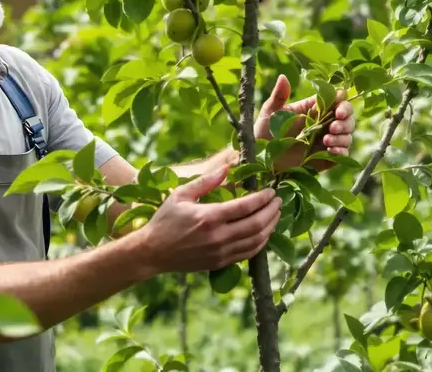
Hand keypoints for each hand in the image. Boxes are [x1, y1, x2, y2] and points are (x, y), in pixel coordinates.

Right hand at [134, 166, 279, 273]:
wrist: (153, 252)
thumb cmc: (165, 220)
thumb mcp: (181, 195)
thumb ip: (206, 181)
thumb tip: (227, 168)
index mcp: (209, 217)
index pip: (246, 206)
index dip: (263, 198)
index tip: (271, 191)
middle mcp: (218, 236)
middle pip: (257, 224)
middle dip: (272, 211)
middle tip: (278, 201)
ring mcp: (221, 252)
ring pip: (256, 241)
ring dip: (270, 227)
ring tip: (275, 215)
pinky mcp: (220, 263)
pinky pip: (248, 253)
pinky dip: (260, 242)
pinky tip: (264, 232)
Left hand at [256, 74, 355, 171]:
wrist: (260, 160)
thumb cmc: (263, 133)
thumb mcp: (269, 113)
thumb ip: (278, 96)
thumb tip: (283, 76)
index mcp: (311, 109)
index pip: (335, 100)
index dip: (342, 101)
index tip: (338, 108)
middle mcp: (321, 123)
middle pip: (346, 116)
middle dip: (346, 119)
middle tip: (334, 126)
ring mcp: (324, 141)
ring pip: (347, 135)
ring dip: (342, 136)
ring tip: (326, 140)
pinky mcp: (325, 157)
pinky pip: (342, 153)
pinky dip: (341, 151)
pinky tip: (331, 150)